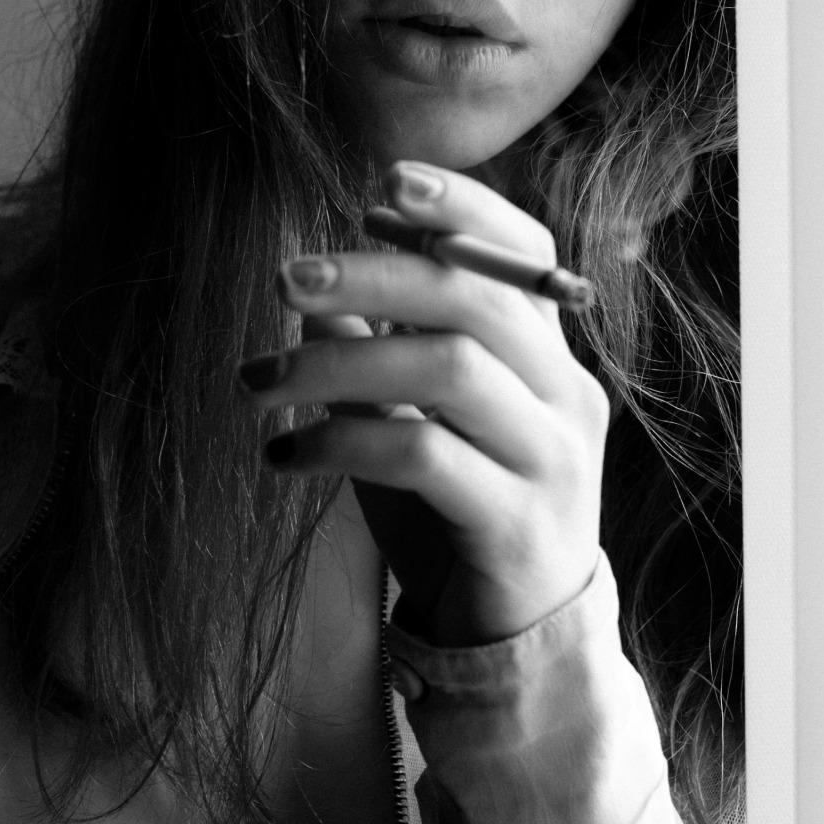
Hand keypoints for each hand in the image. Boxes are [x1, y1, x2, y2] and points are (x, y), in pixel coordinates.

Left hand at [237, 161, 608, 645]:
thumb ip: (382, 356)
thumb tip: (316, 290)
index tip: (381, 183)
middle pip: (476, 298)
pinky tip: (284, 455)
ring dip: (339, 363)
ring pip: (451, 368)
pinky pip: (424, 456)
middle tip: (283, 278)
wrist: (515, 640)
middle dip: (374, 273)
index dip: (462, 208)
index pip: (525, 255)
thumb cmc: (458, 514)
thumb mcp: (416, 424)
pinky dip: (341, 442)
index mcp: (549, 358)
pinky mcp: (516, 524)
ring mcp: (549, 459)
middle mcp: (565, 396)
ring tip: (257, 382)